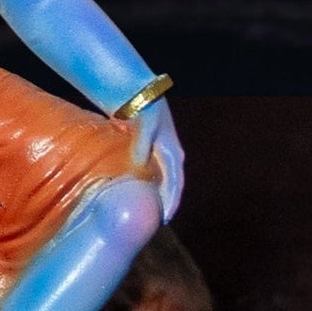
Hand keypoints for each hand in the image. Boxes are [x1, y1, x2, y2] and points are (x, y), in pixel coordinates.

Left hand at [131, 102, 184, 222]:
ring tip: (151, 211)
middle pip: (171, 183)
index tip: (164, 219)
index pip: (175, 183)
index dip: (171, 201)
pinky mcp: (150, 147)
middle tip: (158, 221)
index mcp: (172, 151)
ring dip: (159, 193)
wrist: (136, 89)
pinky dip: (149, 183)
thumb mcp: (144, 122)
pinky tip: (139, 191)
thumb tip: (139, 164)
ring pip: (163, 178)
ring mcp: (161, 150)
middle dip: (167, 202)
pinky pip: (153, 171)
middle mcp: (171, 152)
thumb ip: (142, 144)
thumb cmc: (141, 105)